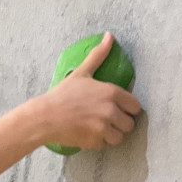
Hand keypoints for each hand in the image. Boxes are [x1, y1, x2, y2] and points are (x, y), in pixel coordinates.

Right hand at [39, 32, 142, 150]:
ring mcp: (103, 128)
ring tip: (101, 129)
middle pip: (130, 124)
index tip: (121, 109)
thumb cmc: (63, 95)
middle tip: (110, 121)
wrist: (46, 117)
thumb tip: (109, 36)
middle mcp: (111, 111)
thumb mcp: (82, 73)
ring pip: (120, 137)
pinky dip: (99, 142)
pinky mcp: (94, 142)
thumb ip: (98, 55)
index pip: (136, 106)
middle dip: (121, 124)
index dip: (129, 109)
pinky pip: (105, 145)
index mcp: (111, 93)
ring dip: (113, 135)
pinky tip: (90, 135)